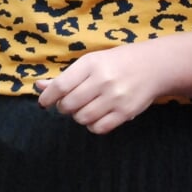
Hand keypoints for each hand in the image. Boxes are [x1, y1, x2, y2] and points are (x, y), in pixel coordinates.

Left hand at [35, 46, 161, 133]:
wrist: (153, 66)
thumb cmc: (116, 63)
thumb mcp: (90, 62)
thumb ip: (65, 77)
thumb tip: (39, 87)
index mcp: (91, 64)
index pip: (60, 86)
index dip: (47, 98)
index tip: (44, 103)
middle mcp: (102, 80)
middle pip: (69, 105)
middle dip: (64, 108)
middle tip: (70, 104)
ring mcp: (115, 97)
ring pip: (82, 118)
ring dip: (78, 117)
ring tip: (85, 108)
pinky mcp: (126, 112)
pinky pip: (99, 128)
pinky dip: (92, 126)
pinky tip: (96, 117)